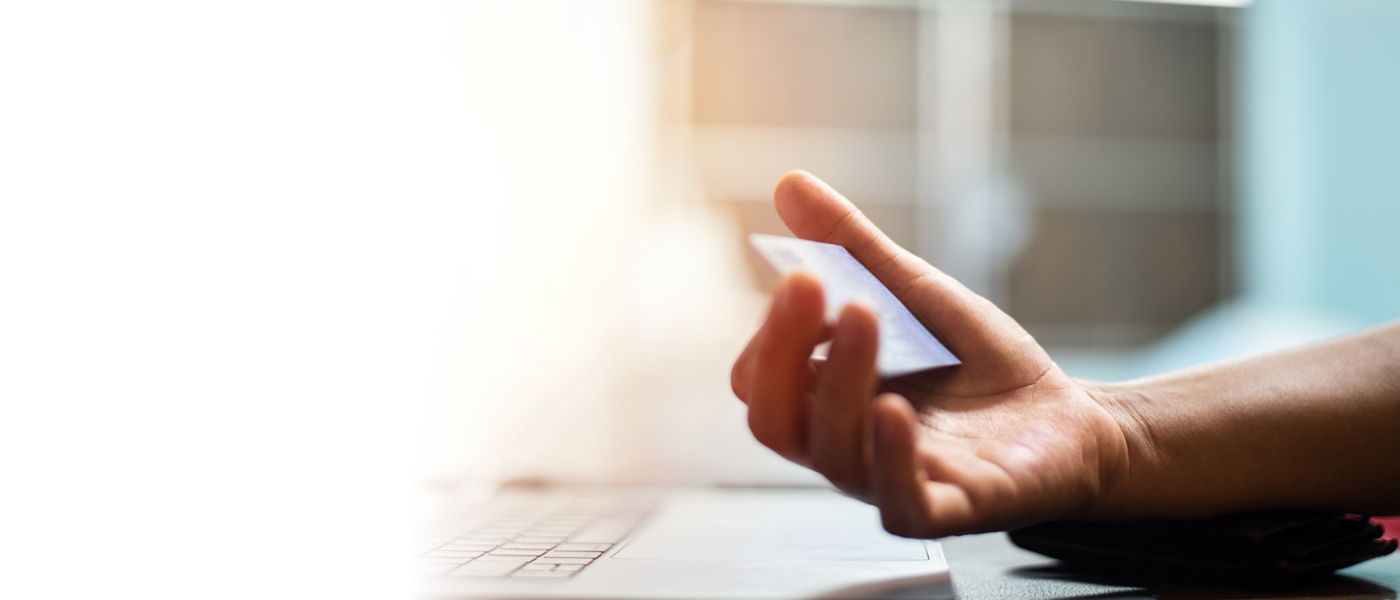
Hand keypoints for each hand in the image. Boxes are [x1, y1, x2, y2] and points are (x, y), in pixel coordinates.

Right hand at [731, 172, 1131, 537]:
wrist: (1070, 418)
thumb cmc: (978, 367)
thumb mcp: (913, 294)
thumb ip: (851, 248)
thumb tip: (790, 184)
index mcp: (824, 399)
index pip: (759, 379)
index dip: (770, 331)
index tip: (805, 277)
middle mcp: (845, 444)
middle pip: (775, 420)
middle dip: (783, 351)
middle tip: (809, 284)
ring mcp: (892, 480)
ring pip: (833, 454)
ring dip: (841, 381)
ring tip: (865, 317)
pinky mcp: (950, 509)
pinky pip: (901, 505)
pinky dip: (889, 459)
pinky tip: (894, 410)